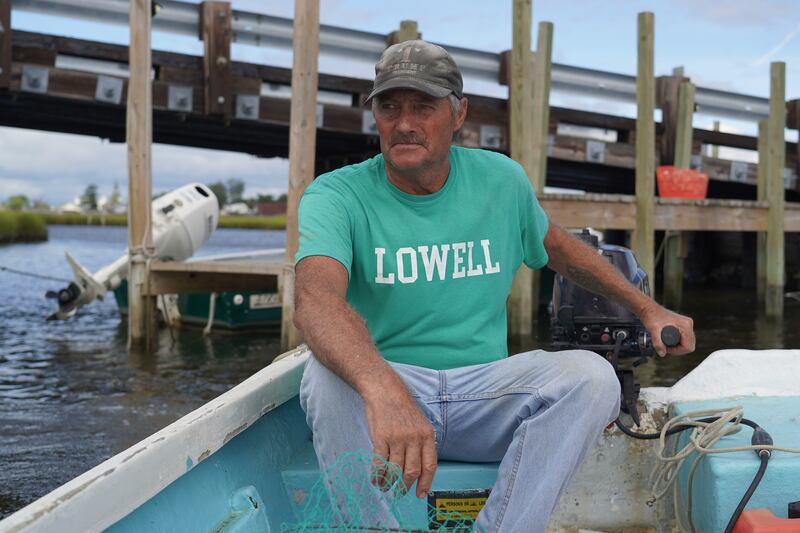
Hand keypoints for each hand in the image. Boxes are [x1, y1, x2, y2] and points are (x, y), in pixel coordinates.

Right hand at [362, 376, 436, 497]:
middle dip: (405, 487)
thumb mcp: (419, 423)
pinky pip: (380, 463)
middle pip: (412, 471)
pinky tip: (376, 480)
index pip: (430, 465)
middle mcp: (414, 438)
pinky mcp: (381, 438)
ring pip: (395, 470)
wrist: (385, 390)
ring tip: (385, 487)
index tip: (420, 494)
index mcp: (427, 434)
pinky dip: (378, 475)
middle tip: (399, 493)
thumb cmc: (402, 407)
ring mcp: (397, 438)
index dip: (426, 483)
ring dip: (389, 483)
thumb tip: (420, 468)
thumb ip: (422, 443)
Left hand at [639, 303, 695, 356]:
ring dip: (677, 346)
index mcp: (685, 325)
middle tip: (665, 346)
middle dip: (677, 349)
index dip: (677, 351)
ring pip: (687, 343)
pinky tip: (668, 340)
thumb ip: (657, 342)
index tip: (666, 348)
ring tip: (665, 343)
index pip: (688, 346)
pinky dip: (677, 342)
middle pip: (689, 345)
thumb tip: (662, 354)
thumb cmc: (651, 316)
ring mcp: (686, 325)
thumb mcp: (653, 330)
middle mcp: (688, 324)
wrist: (649, 309)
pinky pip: (684, 339)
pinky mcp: (683, 326)